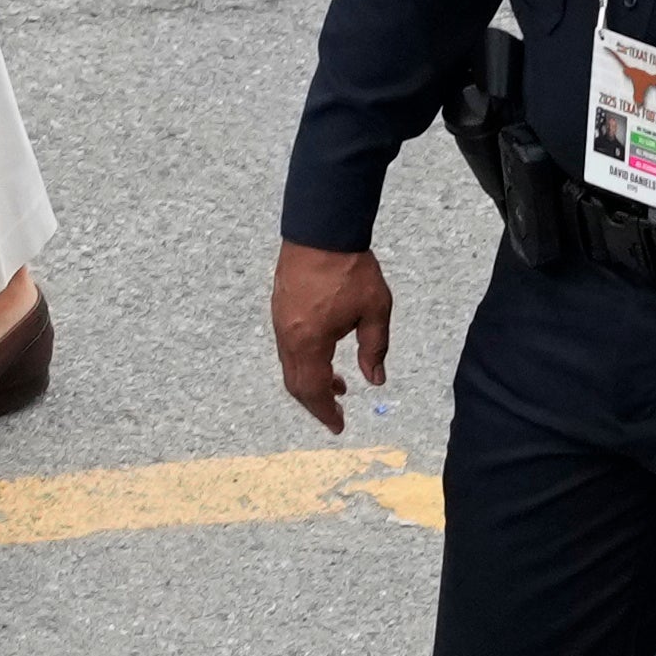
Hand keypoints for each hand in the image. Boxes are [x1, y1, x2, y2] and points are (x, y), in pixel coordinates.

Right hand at [273, 241, 393, 434]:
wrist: (322, 228)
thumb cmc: (350, 267)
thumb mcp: (375, 310)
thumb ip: (375, 349)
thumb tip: (375, 380)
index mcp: (310, 341)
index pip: (313, 390)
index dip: (326, 412)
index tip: (338, 426)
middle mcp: (288, 335)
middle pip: (296, 383)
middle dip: (316, 403)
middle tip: (336, 414)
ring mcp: (280, 320)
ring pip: (290, 365)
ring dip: (312, 380)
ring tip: (338, 385)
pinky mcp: (280, 306)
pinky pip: (288, 347)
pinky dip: (305, 361)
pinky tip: (325, 355)